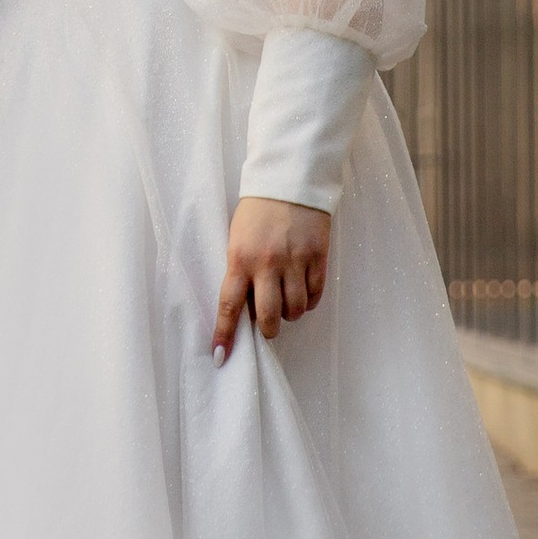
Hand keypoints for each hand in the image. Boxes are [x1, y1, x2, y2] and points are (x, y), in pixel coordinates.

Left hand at [214, 199, 330, 360]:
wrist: (289, 181)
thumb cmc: (257, 211)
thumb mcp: (237, 238)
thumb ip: (240, 270)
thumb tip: (245, 307)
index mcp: (239, 258)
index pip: (228, 305)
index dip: (225, 334)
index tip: (220, 357)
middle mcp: (266, 264)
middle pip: (268, 317)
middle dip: (268, 329)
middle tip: (269, 326)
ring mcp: (294, 261)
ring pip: (295, 310)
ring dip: (290, 314)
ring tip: (287, 302)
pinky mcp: (317, 257)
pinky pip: (315, 295)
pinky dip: (309, 301)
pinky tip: (303, 292)